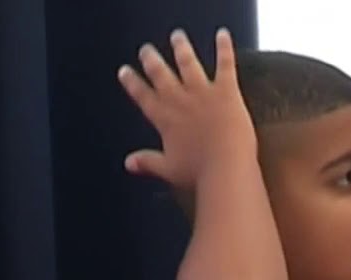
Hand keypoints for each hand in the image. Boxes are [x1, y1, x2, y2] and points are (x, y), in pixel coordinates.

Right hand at [117, 28, 255, 187]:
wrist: (225, 167)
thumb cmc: (199, 173)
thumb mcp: (169, 169)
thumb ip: (147, 162)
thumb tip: (128, 163)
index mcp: (164, 119)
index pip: (143, 96)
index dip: (132, 83)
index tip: (125, 71)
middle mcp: (179, 101)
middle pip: (161, 74)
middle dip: (152, 60)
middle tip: (146, 49)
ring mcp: (202, 92)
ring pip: (187, 63)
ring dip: (181, 48)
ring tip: (177, 37)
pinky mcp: (226, 90)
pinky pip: (224, 63)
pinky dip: (224, 48)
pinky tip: (222, 35)